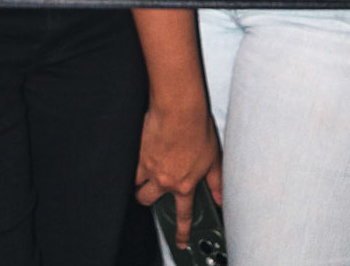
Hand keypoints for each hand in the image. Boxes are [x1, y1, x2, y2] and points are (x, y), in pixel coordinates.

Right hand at [135, 100, 222, 247]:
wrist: (179, 109)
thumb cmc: (197, 129)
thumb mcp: (214, 158)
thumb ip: (216, 182)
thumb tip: (220, 198)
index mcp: (184, 184)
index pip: (183, 214)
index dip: (181, 231)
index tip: (180, 240)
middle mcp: (164, 179)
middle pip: (148, 200)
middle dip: (147, 199)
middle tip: (149, 194)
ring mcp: (148, 166)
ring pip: (136, 184)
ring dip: (138, 182)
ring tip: (140, 174)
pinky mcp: (137, 150)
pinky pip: (129, 163)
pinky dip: (131, 161)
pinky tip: (135, 152)